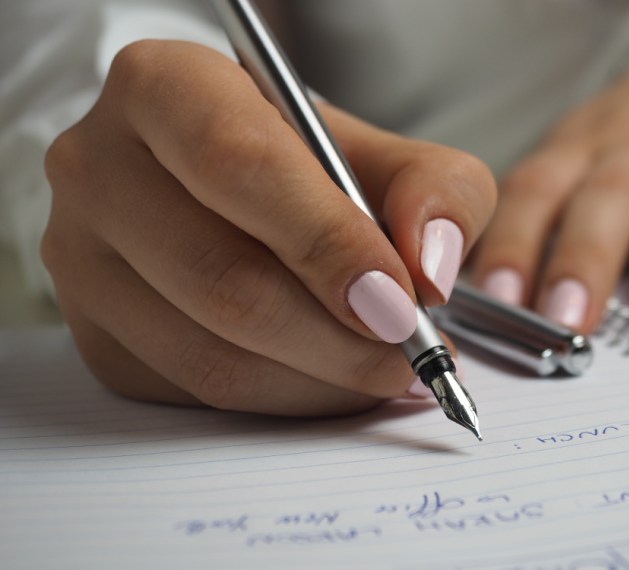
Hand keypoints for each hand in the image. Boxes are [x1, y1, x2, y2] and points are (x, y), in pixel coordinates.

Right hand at [42, 40, 494, 414]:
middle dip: (339, 337)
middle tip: (412, 353)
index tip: (400, 302)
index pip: (241, 166)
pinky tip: (331, 376)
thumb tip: (430, 271)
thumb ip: (434, 191)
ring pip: (211, 354)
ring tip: (386, 369)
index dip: (328, 243)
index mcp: (165, 88)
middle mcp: (100, 168)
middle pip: (223, 278)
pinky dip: (286, 399)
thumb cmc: (308, 165)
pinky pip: (198, 394)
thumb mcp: (386, 153)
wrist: (232, 191)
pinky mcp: (96, 335)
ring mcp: (82, 260)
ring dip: (321, 380)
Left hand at [471, 65, 628, 337]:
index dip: (514, 243)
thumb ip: (538, 230)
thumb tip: (487, 313)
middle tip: (568, 320)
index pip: (536, 192)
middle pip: (611, 197)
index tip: (496, 300)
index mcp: (580, 151)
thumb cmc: (624, 154)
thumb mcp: (573, 169)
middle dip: (587, 259)